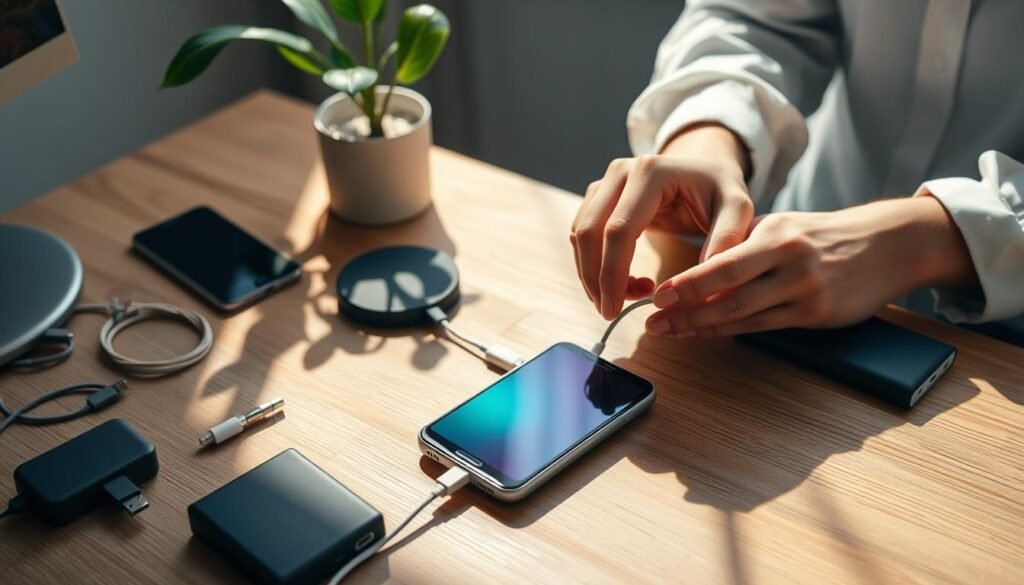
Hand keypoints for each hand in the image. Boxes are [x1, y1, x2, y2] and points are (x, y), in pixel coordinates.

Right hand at [571, 123, 752, 318]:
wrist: (703, 170)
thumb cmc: (719, 191)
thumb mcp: (736, 209)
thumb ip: (727, 238)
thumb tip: (707, 277)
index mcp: (650, 173)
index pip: (619, 230)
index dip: (612, 274)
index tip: (615, 310)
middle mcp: (620, 171)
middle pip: (590, 232)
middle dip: (595, 279)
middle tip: (610, 313)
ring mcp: (605, 182)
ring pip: (579, 235)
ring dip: (593, 273)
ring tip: (628, 296)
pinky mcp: (598, 195)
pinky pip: (583, 234)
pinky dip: (594, 263)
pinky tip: (623, 281)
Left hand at [645, 196, 977, 337]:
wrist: (889, 245)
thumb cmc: (826, 234)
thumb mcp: (785, 225)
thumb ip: (745, 243)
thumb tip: (700, 266)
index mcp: (776, 233)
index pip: (722, 263)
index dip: (688, 283)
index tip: (658, 294)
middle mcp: (790, 261)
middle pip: (728, 293)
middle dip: (685, 310)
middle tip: (653, 321)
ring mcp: (805, 290)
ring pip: (743, 315)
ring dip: (701, 327)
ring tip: (670, 331)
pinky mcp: (817, 314)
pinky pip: (764, 327)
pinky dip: (729, 332)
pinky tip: (705, 334)